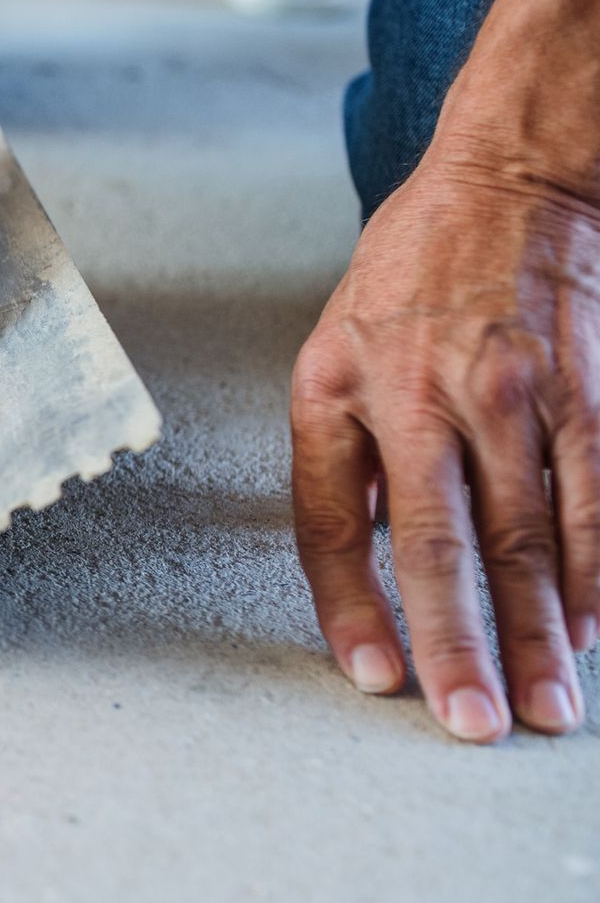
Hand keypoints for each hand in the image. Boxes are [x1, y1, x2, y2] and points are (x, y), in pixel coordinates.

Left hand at [290, 155, 597, 740]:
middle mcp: (416, 398)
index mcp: (335, 393)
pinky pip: (598, 494)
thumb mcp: (334, 350)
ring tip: (548, 705)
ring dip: (541, 631)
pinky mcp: (584, 386)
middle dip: (457, 645)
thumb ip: (347, 453)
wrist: (506, 178)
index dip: (351, 608)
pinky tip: (598, 625)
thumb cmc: (409, 275)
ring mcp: (508, 393)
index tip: (376, 677)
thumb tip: (365, 555)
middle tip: (472, 724)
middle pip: (438, 546)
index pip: (329, 526)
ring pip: (528, 536)